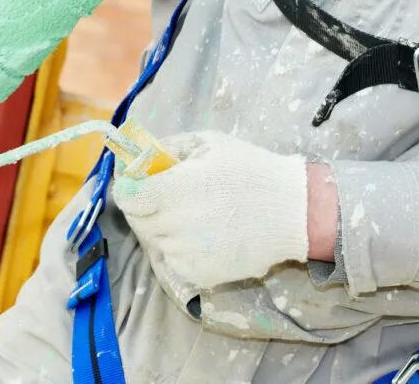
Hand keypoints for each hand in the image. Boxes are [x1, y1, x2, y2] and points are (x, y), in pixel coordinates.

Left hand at [115, 130, 307, 289]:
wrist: (292, 213)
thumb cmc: (251, 171)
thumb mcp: (210, 143)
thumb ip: (169, 147)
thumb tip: (139, 154)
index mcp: (174, 189)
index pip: (127, 196)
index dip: (128, 188)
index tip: (138, 184)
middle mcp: (174, 224)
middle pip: (139, 220)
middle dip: (147, 207)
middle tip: (170, 197)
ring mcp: (186, 254)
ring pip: (157, 241)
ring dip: (165, 228)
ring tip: (194, 215)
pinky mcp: (198, 275)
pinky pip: (175, 261)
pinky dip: (181, 250)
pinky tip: (205, 235)